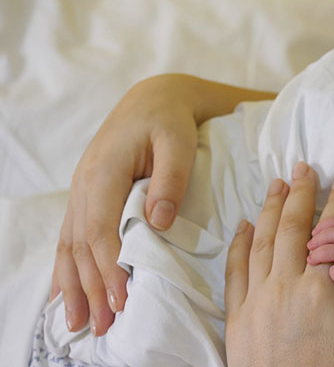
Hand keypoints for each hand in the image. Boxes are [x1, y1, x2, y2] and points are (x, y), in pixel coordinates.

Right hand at [51, 74, 275, 335]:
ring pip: (71, 245)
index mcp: (104, 172)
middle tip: (104, 325)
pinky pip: (71, 236)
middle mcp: (85, 184)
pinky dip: (68, 267)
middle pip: (82, 245)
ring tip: (79, 322)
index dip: (109, 267)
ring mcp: (82, 191)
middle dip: (91, 287)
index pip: (101, 229)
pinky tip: (65, 292)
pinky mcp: (88, 196)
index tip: (122, 298)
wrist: (153, 98)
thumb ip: (170, 179)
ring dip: (74, 284)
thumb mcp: (178, 141)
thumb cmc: (169, 119)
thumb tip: (159, 221)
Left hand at [224, 163, 333, 366]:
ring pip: (260, 242)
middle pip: (290, 228)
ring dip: (268, 209)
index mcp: (319, 290)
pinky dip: (239, 244)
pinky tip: (244, 226)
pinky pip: (235, 270)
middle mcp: (283, 286)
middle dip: (298, 194)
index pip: (327, 235)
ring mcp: (256, 300)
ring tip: (276, 184)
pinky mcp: (237, 316)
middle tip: (304, 168)